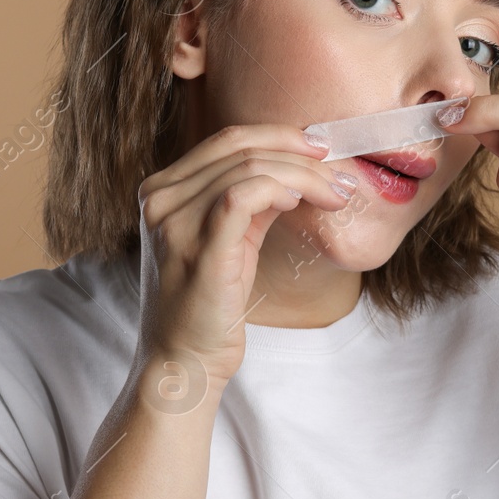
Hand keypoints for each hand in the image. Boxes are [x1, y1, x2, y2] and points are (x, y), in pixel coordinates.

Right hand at [134, 124, 356, 386]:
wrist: (183, 363)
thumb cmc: (206, 306)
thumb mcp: (226, 240)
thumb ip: (247, 201)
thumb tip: (294, 172)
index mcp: (162, 190)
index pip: (226, 140)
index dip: (279, 136)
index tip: (320, 150)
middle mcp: (160, 198)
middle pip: (240, 147)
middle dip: (300, 153)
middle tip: (339, 172)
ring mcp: (173, 221)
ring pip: (249, 168)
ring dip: (304, 175)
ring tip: (334, 193)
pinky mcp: (198, 247)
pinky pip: (243, 195)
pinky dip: (280, 188)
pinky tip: (300, 202)